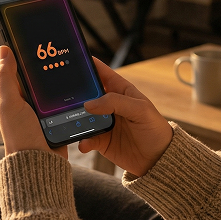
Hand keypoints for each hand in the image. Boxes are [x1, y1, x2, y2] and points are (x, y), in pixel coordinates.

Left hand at [0, 46, 67, 158]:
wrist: (40, 166)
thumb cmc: (20, 137)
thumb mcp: (10, 103)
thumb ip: (6, 77)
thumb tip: (4, 49)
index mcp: (17, 97)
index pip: (23, 70)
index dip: (30, 55)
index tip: (40, 38)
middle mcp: (31, 104)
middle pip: (44, 79)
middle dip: (52, 66)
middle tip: (64, 47)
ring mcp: (47, 113)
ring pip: (59, 90)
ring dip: (66, 81)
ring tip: (76, 63)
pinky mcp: (62, 121)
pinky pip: (70, 104)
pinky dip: (76, 97)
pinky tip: (84, 86)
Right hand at [79, 57, 172, 176]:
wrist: (158, 160)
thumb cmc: (155, 129)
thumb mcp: (140, 110)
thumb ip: (116, 103)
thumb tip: (89, 104)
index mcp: (120, 90)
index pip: (101, 72)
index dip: (88, 64)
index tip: (72, 59)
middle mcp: (109, 104)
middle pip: (86, 94)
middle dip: (75, 93)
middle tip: (62, 95)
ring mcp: (103, 122)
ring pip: (82, 116)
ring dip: (74, 118)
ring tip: (69, 120)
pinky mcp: (100, 140)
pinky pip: (85, 138)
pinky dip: (82, 140)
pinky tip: (84, 143)